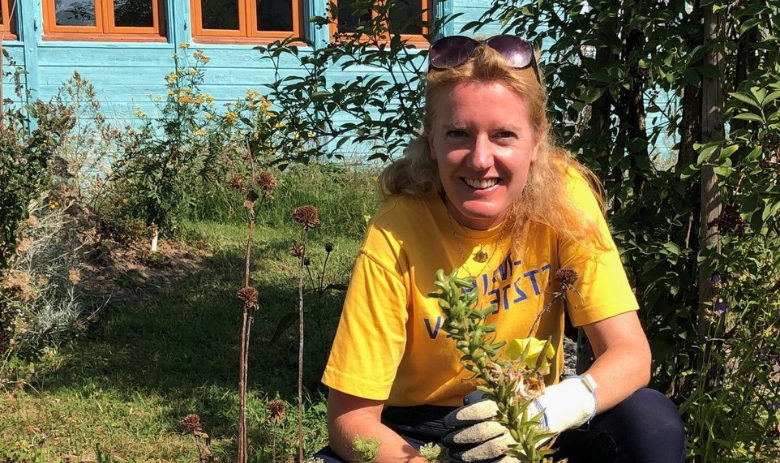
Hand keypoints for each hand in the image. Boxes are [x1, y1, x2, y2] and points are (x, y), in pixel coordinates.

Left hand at [441, 375, 597, 462]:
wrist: (550, 412)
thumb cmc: (515, 403)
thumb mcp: (501, 395)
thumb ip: (483, 397)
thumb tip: (465, 401)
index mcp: (504, 404)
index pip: (480, 410)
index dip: (462, 416)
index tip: (447, 423)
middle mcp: (511, 421)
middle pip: (483, 431)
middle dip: (462, 438)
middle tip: (447, 441)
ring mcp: (518, 438)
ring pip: (491, 449)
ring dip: (471, 454)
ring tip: (455, 457)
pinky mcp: (523, 453)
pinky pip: (504, 462)